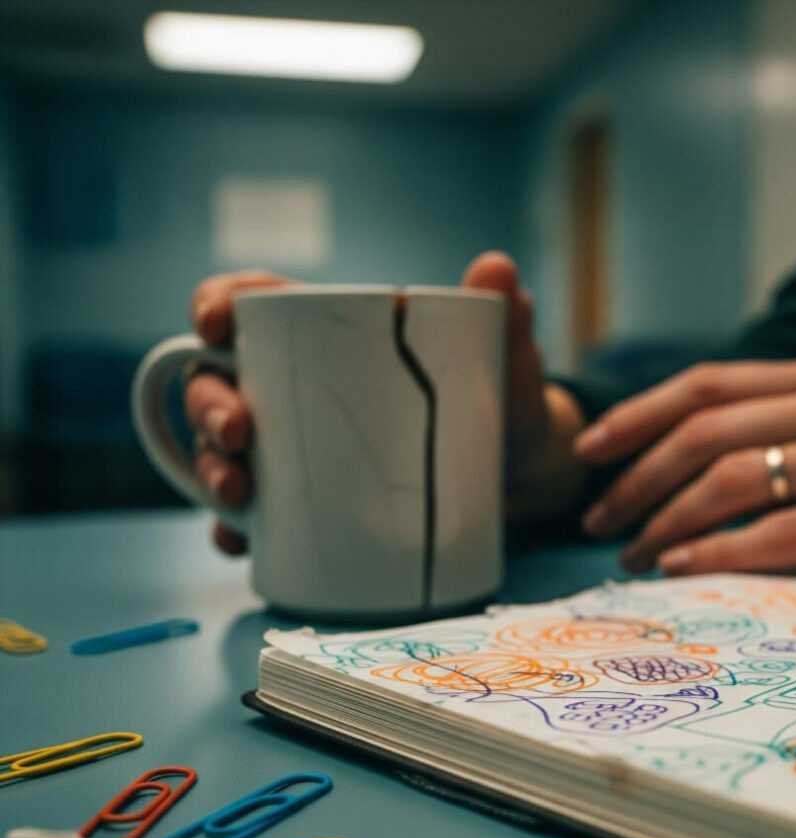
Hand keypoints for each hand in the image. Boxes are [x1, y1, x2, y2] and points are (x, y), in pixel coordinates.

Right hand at [184, 255, 587, 554]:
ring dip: (212, 470)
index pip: (252, 303)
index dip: (214, 304)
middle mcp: (296, 389)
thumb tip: (498, 269)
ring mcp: (295, 450)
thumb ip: (504, 320)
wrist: (519, 481)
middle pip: (219, 382)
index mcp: (330, 335)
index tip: (215, 324)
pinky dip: (236, 529)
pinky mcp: (305, 507)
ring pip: (223, 451)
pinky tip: (241, 541)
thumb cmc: (500, 404)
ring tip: (238, 495)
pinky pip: (253, 519)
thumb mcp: (503, 364)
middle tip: (238, 433)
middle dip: (208, 405)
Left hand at [574, 353, 795, 577]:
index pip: (708, 384)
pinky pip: (787, 533)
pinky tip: (685, 567)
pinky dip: (723, 551)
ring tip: (633, 553)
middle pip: (705, 430)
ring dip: (667, 518)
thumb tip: (709, 456)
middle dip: (634, 477)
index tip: (592, 450)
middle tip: (596, 519)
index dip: (638, 415)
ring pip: (735, 478)